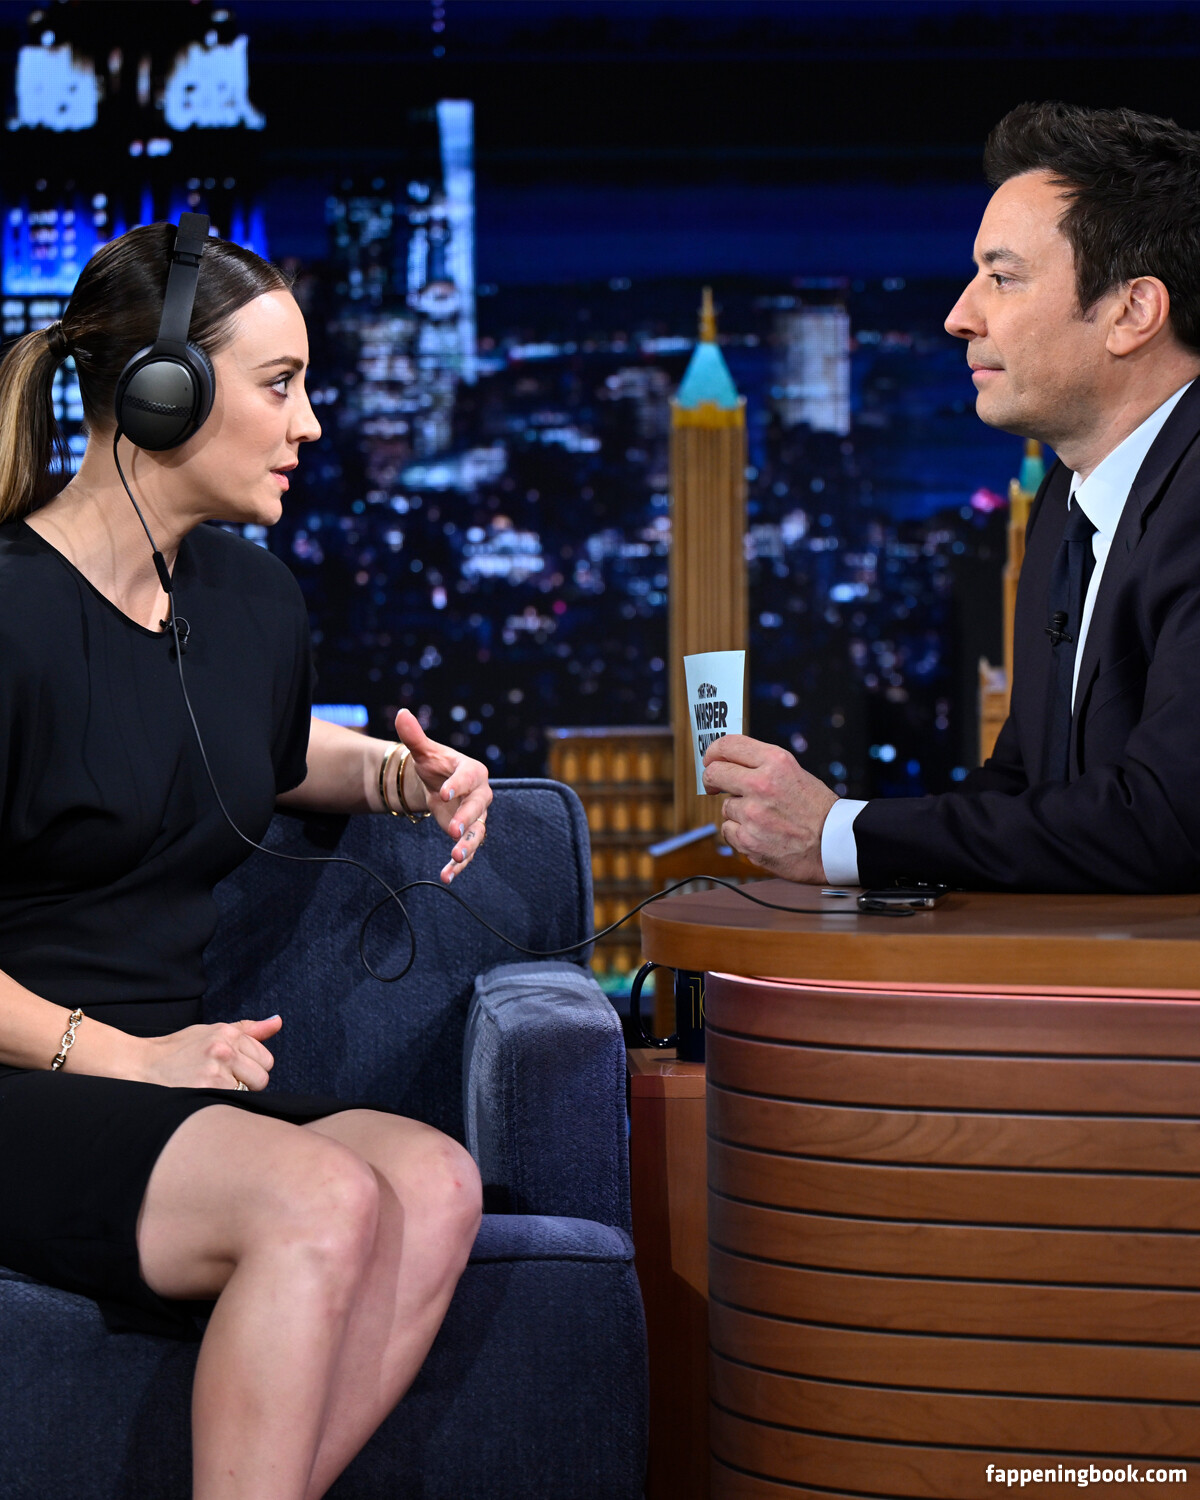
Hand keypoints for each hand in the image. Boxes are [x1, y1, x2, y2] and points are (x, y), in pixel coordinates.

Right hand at [138, 1016, 281, 1090]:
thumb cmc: (178, 1051)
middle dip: (247, 1084)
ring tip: (210, 1089)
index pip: (266, 1059)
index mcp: (227, 1033)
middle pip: (262, 1078)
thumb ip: (247, 1029)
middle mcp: (224, 1049)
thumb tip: (278, 1021)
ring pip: (248, 1092)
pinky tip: (204, 1097)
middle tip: (222, 1082)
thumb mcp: (212, 1032)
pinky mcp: (206, 1090)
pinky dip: (222, 1104)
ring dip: (234, 1095)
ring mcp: (215, 1070)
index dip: (251, 1068)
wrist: (140, 1065)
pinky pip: (232, 1103)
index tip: (232, 1070)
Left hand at [394, 707, 491, 882]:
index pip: (467, 778)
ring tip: (455, 857)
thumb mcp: (423, 751)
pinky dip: (458, 865)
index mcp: (471, 771)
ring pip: (478, 833)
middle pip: (478, 808)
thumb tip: (401, 713)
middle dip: (467, 820)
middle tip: (453, 832)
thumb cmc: (434, 764)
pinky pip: (467, 850)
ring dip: (468, 846)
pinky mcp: (468, 834)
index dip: (457, 786)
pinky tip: (446, 876)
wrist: (438, 782)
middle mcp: (480, 795)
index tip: (442, 795)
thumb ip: (414, 736)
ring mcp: (476, 817)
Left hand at [702, 734, 836, 883]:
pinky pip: (728, 830)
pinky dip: (740, 833)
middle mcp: (762, 784)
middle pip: (715, 773)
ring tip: (764, 818)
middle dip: (712, 780)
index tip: (710, 759)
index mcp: (776, 761)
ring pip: (725, 806)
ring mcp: (753, 813)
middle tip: (715, 786)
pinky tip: (760, 834)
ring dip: (737, 812)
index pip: (729, 745)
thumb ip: (763, 766)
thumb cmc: (819, 810)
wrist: (836, 844)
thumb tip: (730, 763)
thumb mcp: (795, 773)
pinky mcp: (747, 839)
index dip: (713, 751)